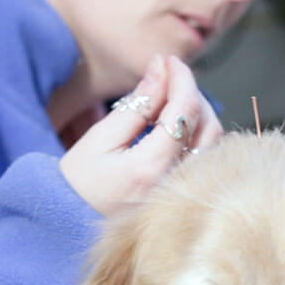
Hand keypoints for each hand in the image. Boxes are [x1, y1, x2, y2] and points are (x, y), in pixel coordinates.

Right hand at [59, 54, 222, 215]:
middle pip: (208, 126)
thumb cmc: (79, 182)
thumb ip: (137, 104)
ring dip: (199, 115)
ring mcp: (183, 194)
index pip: (185, 110)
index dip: (182, 78)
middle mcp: (175, 183)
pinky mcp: (184, 198)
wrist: (70, 224)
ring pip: (214, 144)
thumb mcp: (101, 137)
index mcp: (150, 167)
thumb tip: (161, 67)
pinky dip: (198, 136)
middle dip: (193, 94)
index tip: (170, 61)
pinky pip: (206, 160)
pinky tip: (176, 129)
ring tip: (172, 102)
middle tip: (169, 79)